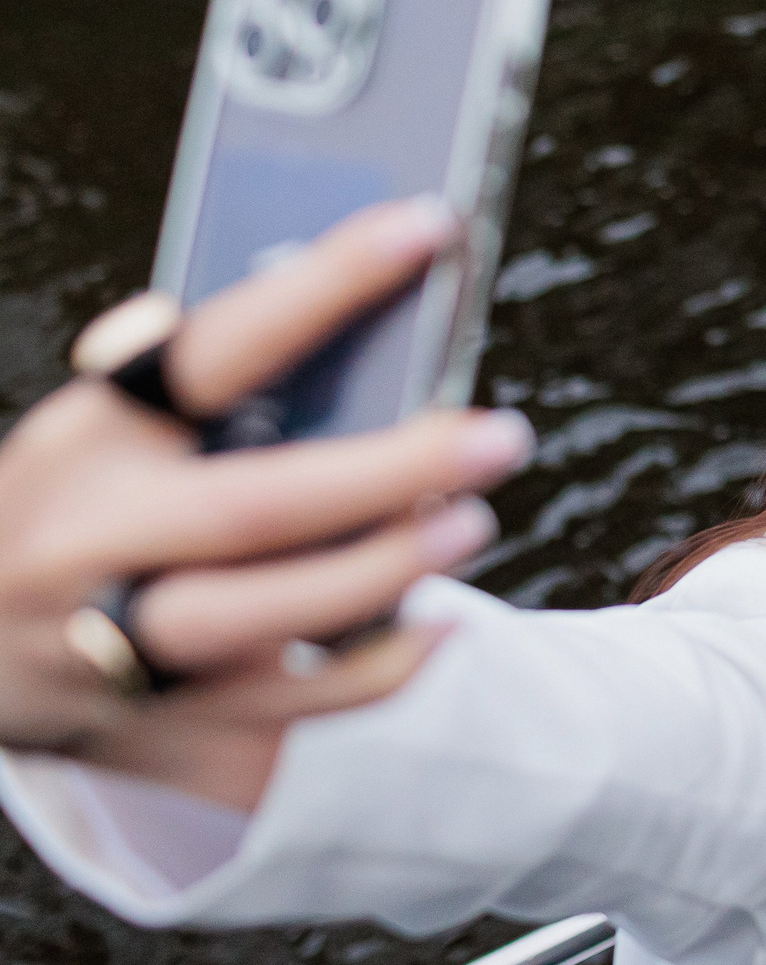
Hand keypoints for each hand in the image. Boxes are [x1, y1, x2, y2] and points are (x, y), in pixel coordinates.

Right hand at [0, 198, 532, 804]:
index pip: (215, 350)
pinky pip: (292, 717)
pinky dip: (378, 673)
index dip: (322, 286)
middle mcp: (92, 552)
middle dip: (389, 472)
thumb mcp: (89, 433)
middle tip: (499, 435)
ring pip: (265, 625)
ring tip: (470, 524)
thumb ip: (171, 374)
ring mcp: (118, 655)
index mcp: (85, 446)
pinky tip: (434, 629)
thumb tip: (268, 300)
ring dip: (385, 576)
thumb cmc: (68, 515)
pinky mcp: (167, 736)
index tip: (425, 228)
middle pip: (253, 509)